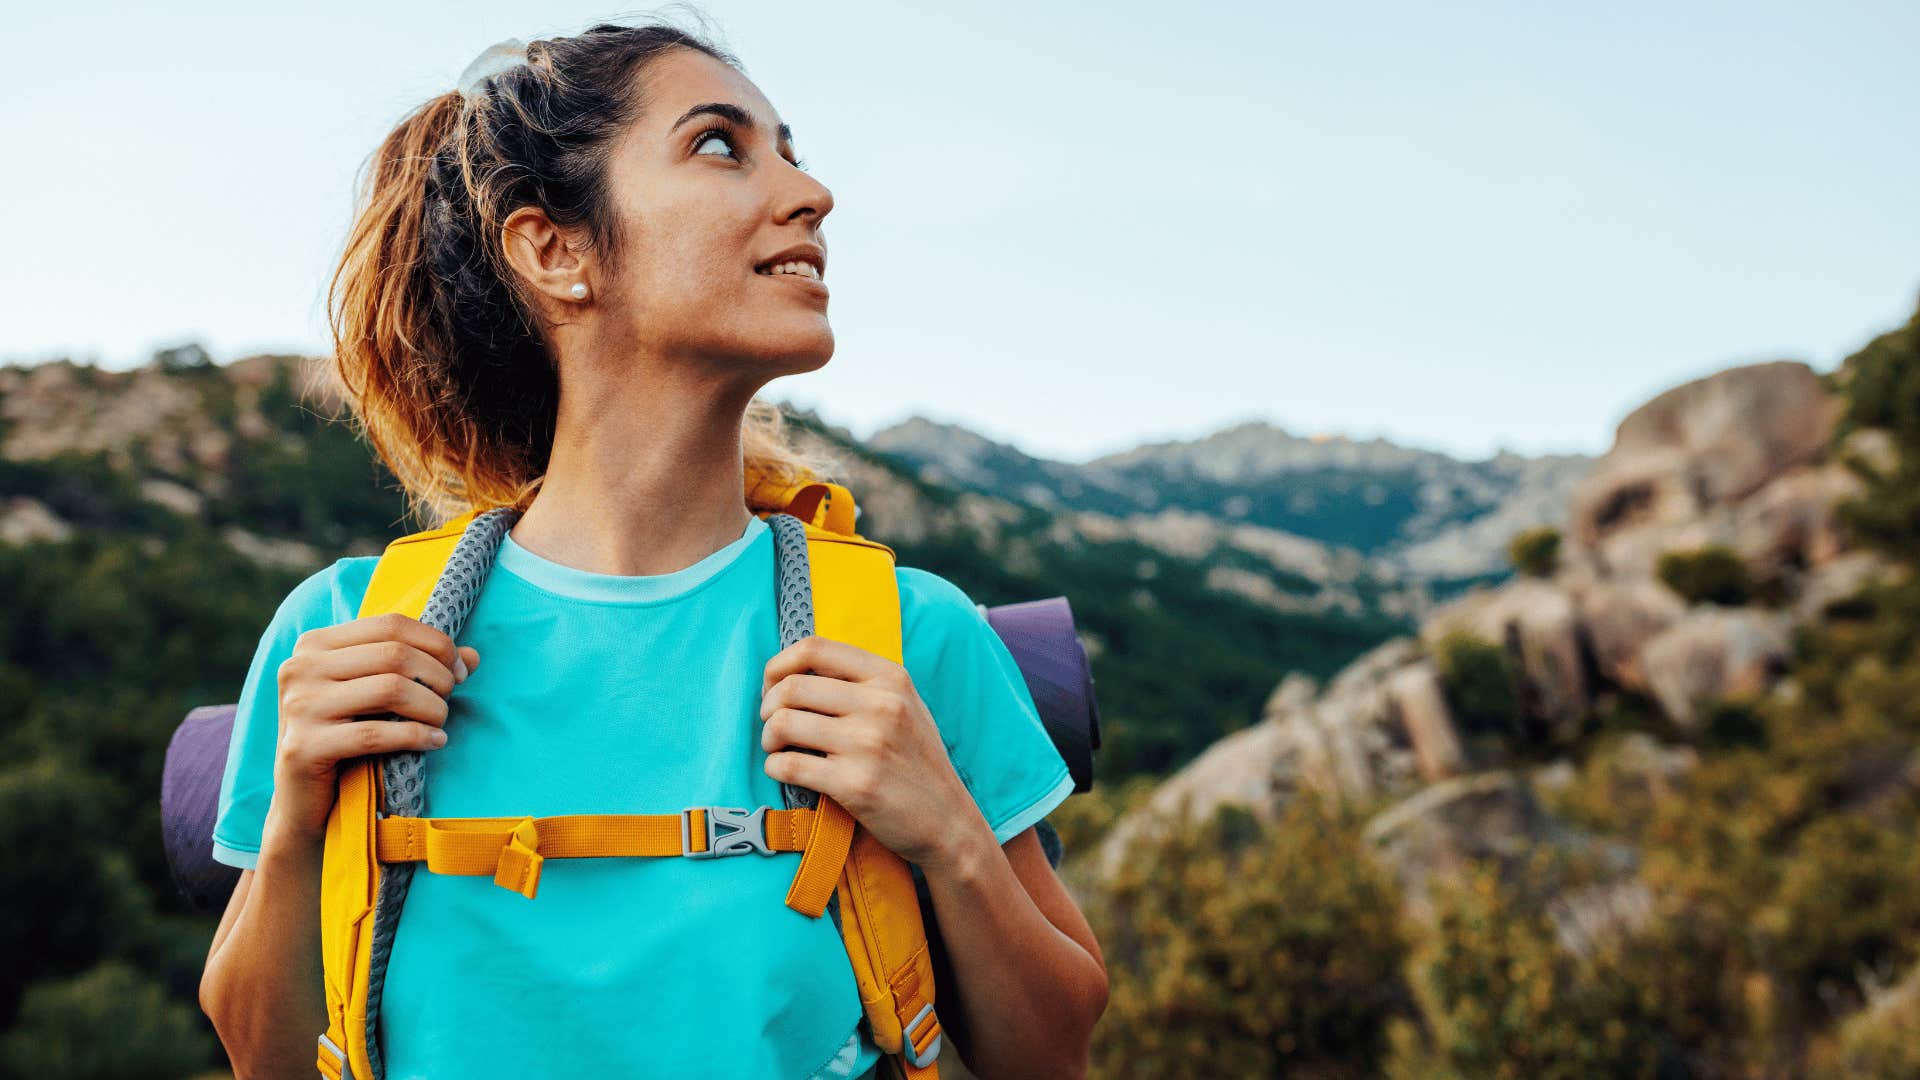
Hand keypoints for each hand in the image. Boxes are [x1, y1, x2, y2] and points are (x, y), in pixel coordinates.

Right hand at [269, 612, 479, 839]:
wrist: (302, 799)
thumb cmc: (346, 737)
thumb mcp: (377, 694)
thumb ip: (419, 667)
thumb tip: (473, 657)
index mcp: (315, 644)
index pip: (391, 624)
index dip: (436, 644)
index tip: (460, 671)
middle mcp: (299, 667)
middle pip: (395, 655)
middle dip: (437, 676)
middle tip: (450, 699)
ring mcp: (298, 706)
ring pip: (390, 689)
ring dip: (431, 707)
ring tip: (440, 722)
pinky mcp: (302, 746)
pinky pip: (375, 735)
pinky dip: (416, 736)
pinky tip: (434, 741)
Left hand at [760, 634, 986, 872]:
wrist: (948, 820)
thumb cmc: (917, 762)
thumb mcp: (905, 706)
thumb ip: (862, 683)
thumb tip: (797, 672)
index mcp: (890, 678)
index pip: (815, 648)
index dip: (779, 665)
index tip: (773, 686)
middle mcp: (881, 704)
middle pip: (791, 687)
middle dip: (768, 707)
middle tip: (772, 726)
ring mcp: (868, 744)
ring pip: (783, 724)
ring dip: (768, 738)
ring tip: (778, 749)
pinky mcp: (855, 783)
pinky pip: (789, 765)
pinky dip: (775, 767)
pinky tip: (785, 771)